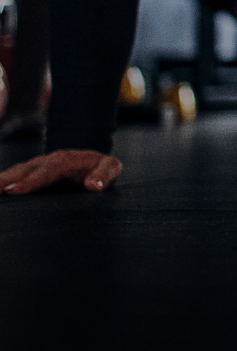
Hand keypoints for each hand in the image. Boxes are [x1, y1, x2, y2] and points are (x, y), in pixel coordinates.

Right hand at [0, 149, 121, 195]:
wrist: (94, 162)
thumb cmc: (102, 168)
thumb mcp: (111, 168)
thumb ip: (105, 175)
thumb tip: (93, 185)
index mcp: (65, 160)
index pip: (46, 171)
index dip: (29, 182)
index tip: (13, 191)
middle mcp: (47, 161)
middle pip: (24, 170)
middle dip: (5, 180)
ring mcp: (36, 165)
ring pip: (15, 172)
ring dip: (0, 180)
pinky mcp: (30, 172)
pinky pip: (13, 176)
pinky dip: (1, 181)